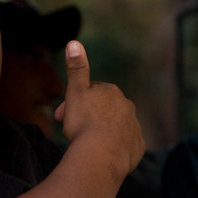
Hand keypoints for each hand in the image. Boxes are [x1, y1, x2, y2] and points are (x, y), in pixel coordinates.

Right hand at [54, 40, 144, 176]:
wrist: (102, 156)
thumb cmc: (85, 122)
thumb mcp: (76, 92)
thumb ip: (77, 68)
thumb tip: (74, 42)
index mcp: (111, 92)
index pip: (91, 93)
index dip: (74, 104)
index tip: (60, 117)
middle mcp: (127, 106)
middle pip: (104, 110)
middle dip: (88, 118)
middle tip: (70, 133)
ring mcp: (134, 127)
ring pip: (115, 126)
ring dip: (102, 132)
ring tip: (87, 145)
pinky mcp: (137, 147)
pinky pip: (125, 144)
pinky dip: (114, 147)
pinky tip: (102, 154)